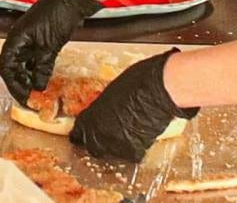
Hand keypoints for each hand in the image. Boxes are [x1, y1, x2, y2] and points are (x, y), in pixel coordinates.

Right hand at [0, 0, 102, 102]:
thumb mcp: (49, 45)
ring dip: (29, 77)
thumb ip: (42, 67)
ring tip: (37, 90)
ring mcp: (30, 38)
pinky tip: (43, 77)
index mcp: (16, 38)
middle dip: (20, 82)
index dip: (12, 84)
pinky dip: (37, 69)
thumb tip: (38, 86)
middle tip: (29, 96)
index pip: (6, 66)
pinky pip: (34, 58)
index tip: (22, 96)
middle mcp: (20, 39)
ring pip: (24, 63)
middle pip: (12, 66)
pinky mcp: (41, 38)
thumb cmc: (58, 14)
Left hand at [70, 49, 198, 160]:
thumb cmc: (137, 81)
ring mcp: (115, 145)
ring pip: (112, 153)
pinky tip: (141, 135)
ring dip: (118, 146)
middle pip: (93, 147)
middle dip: (98, 142)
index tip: (86, 134)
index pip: (78, 133)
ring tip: (129, 132)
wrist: (158, 90)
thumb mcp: (110, 92)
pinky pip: (131, 154)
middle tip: (109, 135)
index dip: (83, 134)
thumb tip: (105, 112)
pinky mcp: (134, 152)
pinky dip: (136, 147)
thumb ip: (103, 107)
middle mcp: (98, 134)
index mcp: (89, 117)